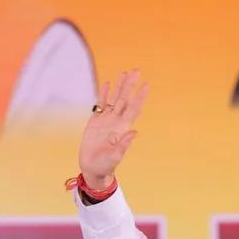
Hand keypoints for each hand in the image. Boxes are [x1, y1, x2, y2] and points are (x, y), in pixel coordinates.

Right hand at [78, 70, 148, 189]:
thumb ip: (124, 145)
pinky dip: (103, 94)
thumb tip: (135, 133)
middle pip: (125, 99)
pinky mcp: (95, 121)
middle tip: (136, 71)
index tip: (146, 85)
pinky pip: (100, 104)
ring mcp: (106, 120)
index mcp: (123, 128)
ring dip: (119, 86)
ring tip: (125, 73)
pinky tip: (107, 83)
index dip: (139, 97)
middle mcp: (117, 121)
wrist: (92, 168)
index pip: (133, 109)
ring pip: (114, 99)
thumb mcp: (115, 156)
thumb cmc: (105, 165)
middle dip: (130, 86)